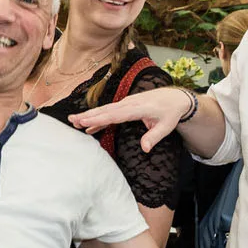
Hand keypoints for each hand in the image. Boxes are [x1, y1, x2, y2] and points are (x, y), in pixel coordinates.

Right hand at [66, 87, 193, 152]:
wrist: (175, 98)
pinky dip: (99, 119)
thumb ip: (154, 137)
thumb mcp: (167, 126)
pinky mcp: (125, 106)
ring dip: (90, 116)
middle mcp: (129, 103)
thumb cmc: (170, 113)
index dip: (100, 119)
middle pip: (106, 111)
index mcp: (138, 108)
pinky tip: (89, 127)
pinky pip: (110, 112)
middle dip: (88, 115)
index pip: (116, 115)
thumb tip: (145, 149)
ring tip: (74, 121)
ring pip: (105, 110)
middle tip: (72, 120)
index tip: (86, 122)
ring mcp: (126, 103)